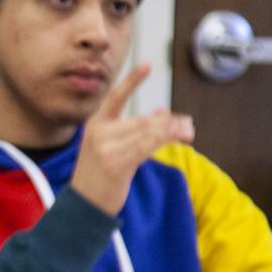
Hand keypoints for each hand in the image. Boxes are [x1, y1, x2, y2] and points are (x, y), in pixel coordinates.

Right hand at [69, 63, 195, 214]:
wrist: (83, 206)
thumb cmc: (98, 177)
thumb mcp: (112, 148)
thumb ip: (134, 130)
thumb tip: (162, 113)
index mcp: (95, 125)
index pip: (115, 97)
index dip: (132, 81)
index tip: (147, 65)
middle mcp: (99, 133)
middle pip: (141, 120)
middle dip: (167, 122)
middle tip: (187, 125)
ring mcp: (106, 148)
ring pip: (147, 131)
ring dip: (172, 130)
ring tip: (188, 131)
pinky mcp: (117, 163)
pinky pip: (147, 146)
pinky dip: (166, 139)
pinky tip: (179, 136)